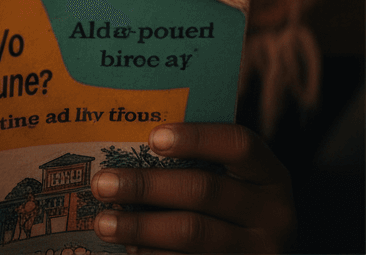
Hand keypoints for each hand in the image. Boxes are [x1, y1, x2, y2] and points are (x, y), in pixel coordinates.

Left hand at [91, 123, 294, 252]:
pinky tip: (129, 250)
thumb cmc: (227, 207)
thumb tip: (127, 133)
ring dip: (141, 227)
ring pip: (193, 234)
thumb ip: (193, 158)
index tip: (152, 138)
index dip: (196, 138)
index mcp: (269, 174)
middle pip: (203, 190)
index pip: (238, 144)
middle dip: (146, 185)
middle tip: (102, 184)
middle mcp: (275, 215)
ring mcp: (261, 253)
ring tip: (103, 223)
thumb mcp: (228, 179)